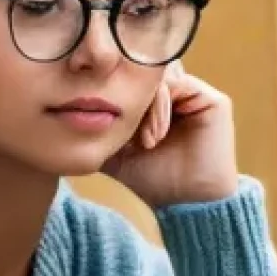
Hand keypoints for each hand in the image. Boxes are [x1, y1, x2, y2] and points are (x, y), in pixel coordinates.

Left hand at [102, 61, 239, 208]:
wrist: (185, 202)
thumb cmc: (152, 179)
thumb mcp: (114, 150)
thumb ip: (95, 128)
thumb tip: (66, 112)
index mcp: (156, 100)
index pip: (130, 75)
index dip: (114, 93)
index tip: (106, 124)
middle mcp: (176, 92)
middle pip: (142, 72)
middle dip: (128, 101)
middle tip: (126, 136)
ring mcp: (193, 93)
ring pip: (156, 77)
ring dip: (144, 107)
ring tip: (145, 142)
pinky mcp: (209, 98)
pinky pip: (176, 84)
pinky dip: (159, 108)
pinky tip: (156, 136)